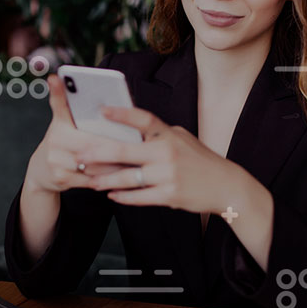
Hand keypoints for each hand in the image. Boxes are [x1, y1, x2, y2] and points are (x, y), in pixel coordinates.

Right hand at [24, 75, 133, 195]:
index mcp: (59, 123)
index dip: (57, 91)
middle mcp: (54, 139)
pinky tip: (120, 178)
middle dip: (115, 145)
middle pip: (91, 140)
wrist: (41, 172)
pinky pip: (91, 179)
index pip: (59, 104)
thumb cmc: (63, 144)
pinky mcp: (60, 178)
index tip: (55, 78)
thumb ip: (78, 111)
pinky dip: (107, 179)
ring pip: (94, 162)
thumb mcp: (65, 125)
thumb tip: (103, 96)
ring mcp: (55, 159)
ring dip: (115, 164)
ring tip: (134, 161)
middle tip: (137, 144)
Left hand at [76, 106, 255, 213]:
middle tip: (80, 156)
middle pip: (125, 151)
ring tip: (90, 180)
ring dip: (105, 179)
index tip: (101, 111)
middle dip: (98, 154)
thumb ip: (159, 134)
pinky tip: (111, 194)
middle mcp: (167, 153)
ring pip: (127, 177)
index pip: (143, 119)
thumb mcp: (182, 138)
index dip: (122, 114)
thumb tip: (132, 128)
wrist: (226, 185)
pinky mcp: (169, 195)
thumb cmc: (200, 160)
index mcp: (169, 135)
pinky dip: (123, 196)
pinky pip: (139, 196)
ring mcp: (167, 175)